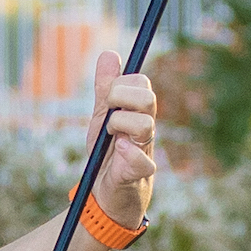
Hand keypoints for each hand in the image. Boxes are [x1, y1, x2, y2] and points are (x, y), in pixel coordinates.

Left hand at [84, 56, 157, 233]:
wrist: (105, 196)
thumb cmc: (107, 155)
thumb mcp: (102, 118)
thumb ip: (105, 89)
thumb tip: (110, 54)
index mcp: (137, 114)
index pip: (141, 83)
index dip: (121, 82)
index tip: (107, 96)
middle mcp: (146, 130)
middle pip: (148, 99)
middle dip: (121, 97)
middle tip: (108, 113)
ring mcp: (145, 152)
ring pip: (146, 125)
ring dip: (120, 124)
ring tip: (110, 137)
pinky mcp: (139, 177)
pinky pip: (141, 162)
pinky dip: (127, 155)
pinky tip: (117, 152)